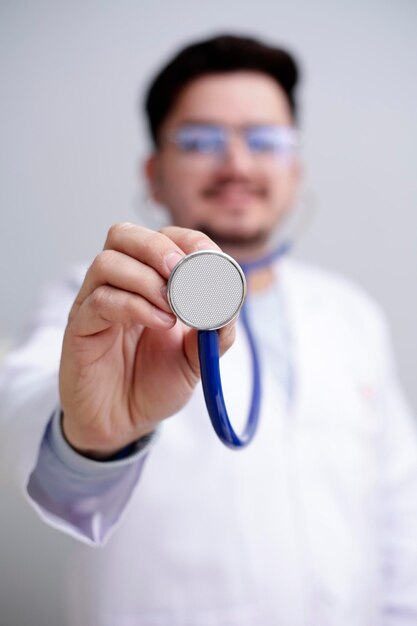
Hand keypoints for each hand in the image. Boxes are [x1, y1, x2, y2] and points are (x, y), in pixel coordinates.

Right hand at [59, 223, 235, 458]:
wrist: (123, 425)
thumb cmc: (155, 383)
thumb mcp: (198, 356)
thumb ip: (216, 328)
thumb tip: (230, 298)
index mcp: (149, 281)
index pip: (162, 238)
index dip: (187, 241)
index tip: (209, 261)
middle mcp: (118, 284)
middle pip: (124, 235)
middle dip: (158, 248)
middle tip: (182, 272)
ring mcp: (94, 302)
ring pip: (108, 262)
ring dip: (146, 279)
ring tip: (172, 309)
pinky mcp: (80, 327)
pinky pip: (100, 301)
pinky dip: (135, 306)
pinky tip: (160, 324)